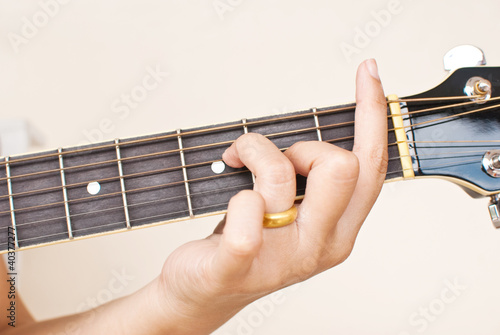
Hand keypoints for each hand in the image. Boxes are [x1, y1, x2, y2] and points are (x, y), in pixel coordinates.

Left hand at [154, 59, 387, 333]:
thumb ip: (314, 182)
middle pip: (341, 165)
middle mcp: (321, 245)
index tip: (369, 73)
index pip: (370, 166)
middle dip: (303, 147)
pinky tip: (225, 199)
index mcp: (340, 230)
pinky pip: (245, 210)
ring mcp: (283, 258)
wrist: (206, 292)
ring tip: (235, 161)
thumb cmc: (247, 242)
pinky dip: (234, 190)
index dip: (372, 116)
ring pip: (280, 173)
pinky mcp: (239, 263)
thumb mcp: (293, 213)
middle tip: (276, 160)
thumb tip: (317, 133)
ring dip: (252, 150)